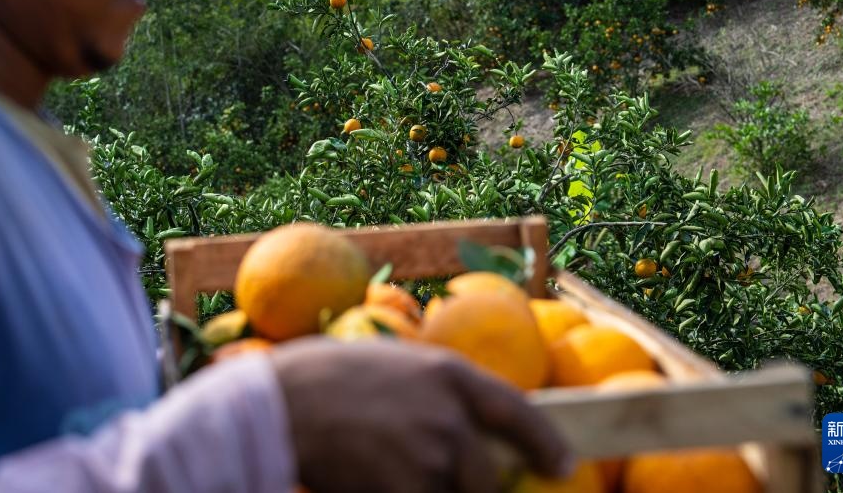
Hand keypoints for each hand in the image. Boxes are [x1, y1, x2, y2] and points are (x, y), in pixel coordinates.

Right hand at [271, 338, 571, 492]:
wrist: (281, 404)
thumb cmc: (325, 376)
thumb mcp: (392, 363)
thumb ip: (433, 390)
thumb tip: (461, 420)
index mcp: (449, 374)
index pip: (519, 412)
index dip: (546, 442)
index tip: (561, 463)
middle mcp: (449, 416)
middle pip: (488, 475)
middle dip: (475, 487)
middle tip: (445, 479)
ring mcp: (429, 458)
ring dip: (430, 491)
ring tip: (388, 467)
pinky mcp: (405, 491)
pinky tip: (373, 482)